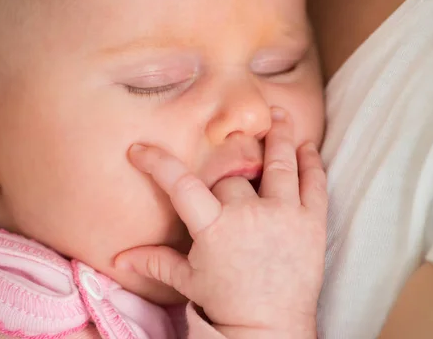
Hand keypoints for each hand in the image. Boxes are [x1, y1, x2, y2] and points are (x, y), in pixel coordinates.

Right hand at [116, 108, 326, 335]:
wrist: (271, 330)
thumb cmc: (226, 304)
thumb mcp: (187, 281)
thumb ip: (155, 262)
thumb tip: (118, 259)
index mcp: (214, 228)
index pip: (180, 184)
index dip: (157, 163)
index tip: (140, 149)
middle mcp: (249, 214)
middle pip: (233, 175)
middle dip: (228, 178)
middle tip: (230, 182)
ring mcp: (284, 215)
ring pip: (280, 163)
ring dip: (281, 137)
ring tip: (281, 116)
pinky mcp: (312, 223)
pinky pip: (314, 183)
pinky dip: (312, 162)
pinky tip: (307, 146)